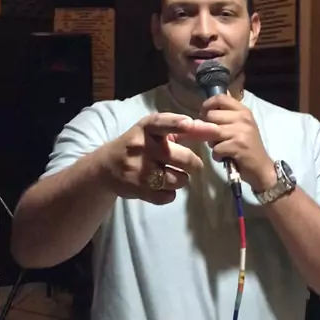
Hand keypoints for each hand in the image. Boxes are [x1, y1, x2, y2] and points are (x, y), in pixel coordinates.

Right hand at [98, 113, 219, 205]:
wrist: (106, 167)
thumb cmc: (139, 145)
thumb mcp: (156, 132)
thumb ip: (185, 130)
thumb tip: (213, 130)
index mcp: (147, 128)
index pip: (162, 123)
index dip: (176, 123)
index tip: (189, 123)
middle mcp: (141, 146)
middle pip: (182, 158)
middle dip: (194, 164)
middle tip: (194, 165)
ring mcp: (138, 170)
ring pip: (178, 180)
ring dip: (182, 179)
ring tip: (173, 174)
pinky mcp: (137, 189)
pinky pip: (167, 196)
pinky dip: (170, 194)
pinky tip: (163, 186)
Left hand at [201, 95, 275, 190]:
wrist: (262, 168)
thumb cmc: (248, 147)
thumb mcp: (241, 127)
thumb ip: (227, 117)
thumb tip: (205, 111)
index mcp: (243, 111)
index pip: (220, 98)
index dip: (207, 104)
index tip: (203, 114)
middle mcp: (243, 118)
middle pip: (212, 115)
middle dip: (208, 128)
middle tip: (215, 138)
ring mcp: (241, 131)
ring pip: (212, 131)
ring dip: (212, 142)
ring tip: (220, 147)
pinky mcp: (238, 146)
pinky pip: (216, 148)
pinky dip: (217, 155)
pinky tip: (225, 157)